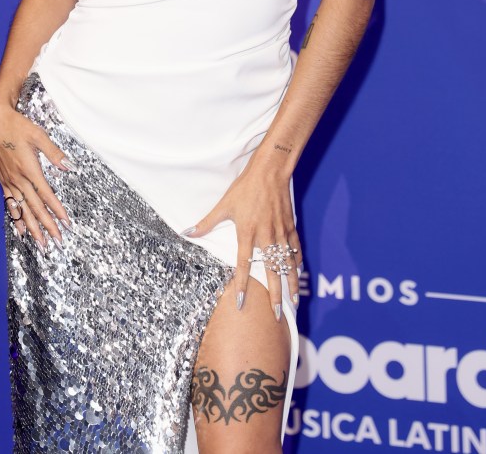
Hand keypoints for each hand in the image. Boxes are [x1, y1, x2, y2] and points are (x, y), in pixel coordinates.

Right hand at [0, 97, 74, 251]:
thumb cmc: (17, 126)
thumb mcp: (39, 135)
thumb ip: (54, 153)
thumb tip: (69, 166)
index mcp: (29, 169)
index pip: (46, 196)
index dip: (57, 211)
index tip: (66, 224)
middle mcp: (18, 180)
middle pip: (35, 208)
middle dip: (47, 227)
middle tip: (57, 242)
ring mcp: (9, 181)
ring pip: (23, 210)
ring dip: (33, 228)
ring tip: (41, 243)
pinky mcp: (3, 180)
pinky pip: (10, 204)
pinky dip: (16, 218)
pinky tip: (20, 230)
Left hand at [181, 151, 301, 321]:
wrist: (270, 171)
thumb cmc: (245, 187)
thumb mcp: (224, 205)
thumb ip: (207, 223)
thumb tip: (188, 232)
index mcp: (247, 232)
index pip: (244, 265)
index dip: (242, 285)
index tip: (241, 303)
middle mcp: (265, 236)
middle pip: (271, 271)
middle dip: (275, 294)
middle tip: (277, 314)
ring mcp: (280, 232)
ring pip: (286, 264)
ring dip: (290, 283)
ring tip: (293, 301)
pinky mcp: (289, 226)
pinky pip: (295, 249)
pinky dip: (297, 263)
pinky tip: (298, 273)